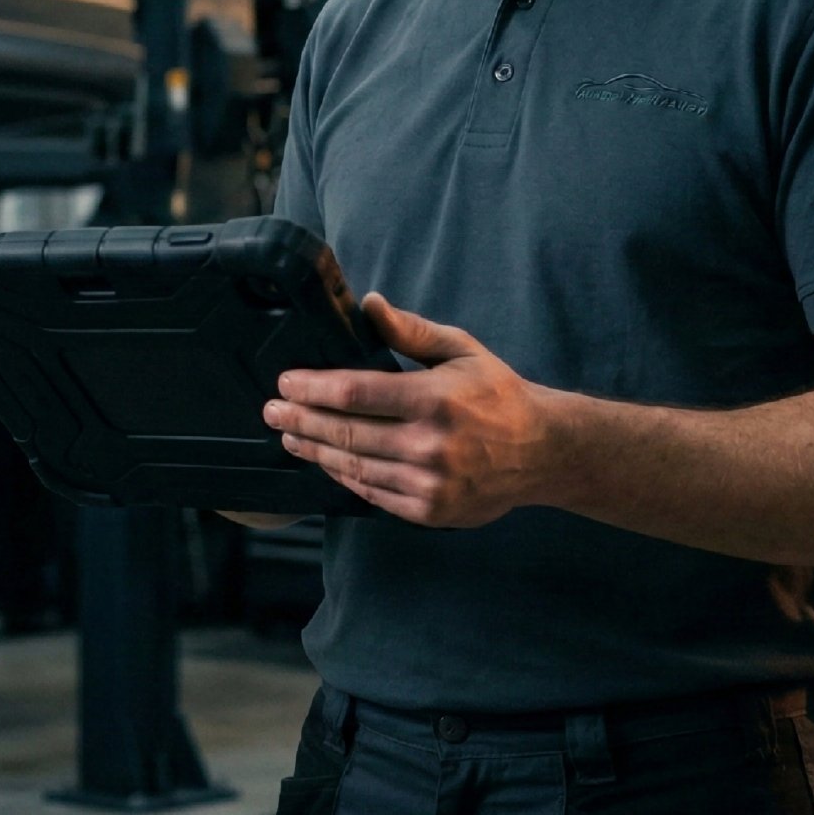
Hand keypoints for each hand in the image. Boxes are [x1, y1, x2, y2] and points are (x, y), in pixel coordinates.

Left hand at [263, 294, 565, 527]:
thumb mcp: (461, 350)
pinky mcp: (429, 510)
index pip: (355, 393)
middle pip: (345, 433)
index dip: (312, 388)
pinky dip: (343, 476)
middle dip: (301, 419)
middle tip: (271, 410)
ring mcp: (429, 483)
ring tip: (289, 435)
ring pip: (353, 467)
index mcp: (435, 399)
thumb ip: (411, 330)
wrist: (541, 452)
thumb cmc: (497, 393)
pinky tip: (325, 461)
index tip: (285, 382)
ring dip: (314, 450)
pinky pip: (372, 493)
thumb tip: (368, 304)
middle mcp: (430, 445)